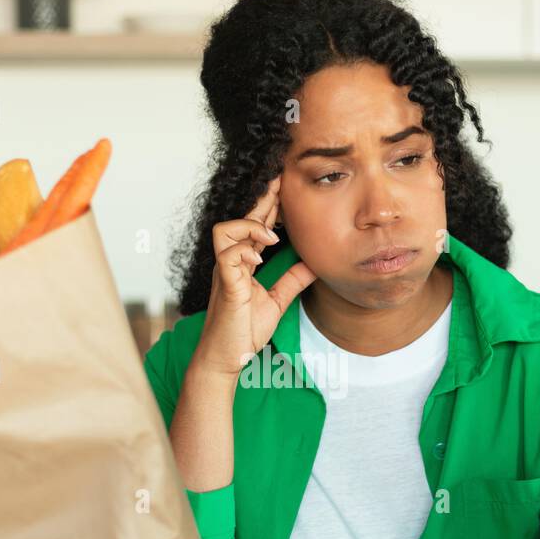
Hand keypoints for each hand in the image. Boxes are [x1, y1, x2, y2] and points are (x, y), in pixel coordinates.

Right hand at [191, 175, 316, 379]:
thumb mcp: (276, 301)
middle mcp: (231, 262)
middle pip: (242, 219)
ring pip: (224, 230)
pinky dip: (243, 251)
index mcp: (242, 263)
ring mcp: (225, 272)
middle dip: (262, 199)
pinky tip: (259, 258)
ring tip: (271, 236)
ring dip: (249, 226)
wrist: (226, 358)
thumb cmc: (243, 332)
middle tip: (281, 180)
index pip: (255, 226)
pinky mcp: (224, 285)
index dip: (269, 206)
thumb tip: (315, 263)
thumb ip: (292, 280)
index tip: (285, 187)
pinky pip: (227, 255)